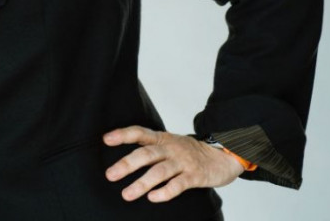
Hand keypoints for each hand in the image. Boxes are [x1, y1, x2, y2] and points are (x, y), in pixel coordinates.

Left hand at [103, 125, 243, 202]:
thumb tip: (122, 160)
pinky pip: (179, 184)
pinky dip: (165, 191)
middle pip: (147, 154)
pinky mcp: (195, 176)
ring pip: (160, 171)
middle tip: (110, 175)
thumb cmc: (189, 152)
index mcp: (162, 139)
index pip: (140, 133)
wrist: (223, 155)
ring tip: (127, 194)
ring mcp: (183, 162)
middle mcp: (171, 148)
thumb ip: (151, 148)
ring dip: (142, 183)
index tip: (106, 139)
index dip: (123, 134)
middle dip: (127, 164)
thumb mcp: (169, 143)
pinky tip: (153, 198)